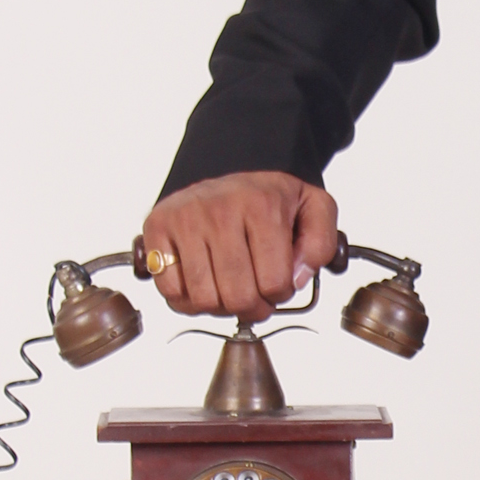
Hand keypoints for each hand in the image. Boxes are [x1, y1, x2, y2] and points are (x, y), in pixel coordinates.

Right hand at [138, 170, 339, 321]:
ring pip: (203, 300)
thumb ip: (321, 243)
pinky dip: (187, 300)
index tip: (277, 282)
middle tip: (254, 294)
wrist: (227, 172)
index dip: (280, 295)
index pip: (274, 284)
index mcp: (262, 205)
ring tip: (229, 288)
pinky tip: (203, 282)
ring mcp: (184, 219)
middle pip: (237, 297)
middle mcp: (219, 210)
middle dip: (252, 307)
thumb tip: (298, 277)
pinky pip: (170, 292)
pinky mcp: (157, 228)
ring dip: (220, 306)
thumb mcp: (313, 209)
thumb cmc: (267, 199)